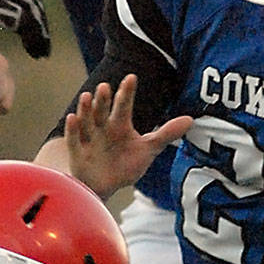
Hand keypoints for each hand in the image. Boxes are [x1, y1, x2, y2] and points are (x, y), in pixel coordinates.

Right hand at [61, 74, 192, 199]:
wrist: (106, 187)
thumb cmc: (125, 164)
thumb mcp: (148, 149)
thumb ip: (166, 134)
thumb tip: (190, 119)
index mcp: (119, 124)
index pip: (123, 105)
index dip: (127, 92)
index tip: (131, 77)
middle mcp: (102, 127)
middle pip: (103, 110)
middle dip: (103, 100)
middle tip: (106, 86)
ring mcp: (89, 139)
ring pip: (86, 120)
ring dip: (86, 109)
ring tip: (87, 96)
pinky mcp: (78, 153)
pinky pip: (74, 139)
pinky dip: (72, 129)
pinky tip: (72, 117)